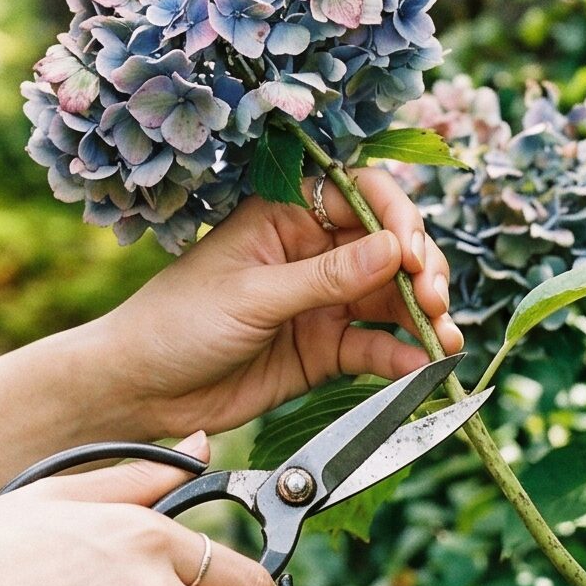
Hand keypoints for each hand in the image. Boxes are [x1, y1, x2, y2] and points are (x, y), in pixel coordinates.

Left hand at [93, 163, 465, 440]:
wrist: (140, 389)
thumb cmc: (176, 323)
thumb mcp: (251, 295)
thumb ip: (324, 278)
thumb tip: (394, 250)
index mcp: (286, 216)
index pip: (361, 196)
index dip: (397, 217)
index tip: (412, 251)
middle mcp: (310, 253)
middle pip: (388, 249)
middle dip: (421, 270)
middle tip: (433, 299)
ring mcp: (320, 303)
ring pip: (391, 299)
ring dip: (424, 316)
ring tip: (444, 338)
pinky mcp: (323, 351)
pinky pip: (374, 346)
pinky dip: (403, 356)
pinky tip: (422, 367)